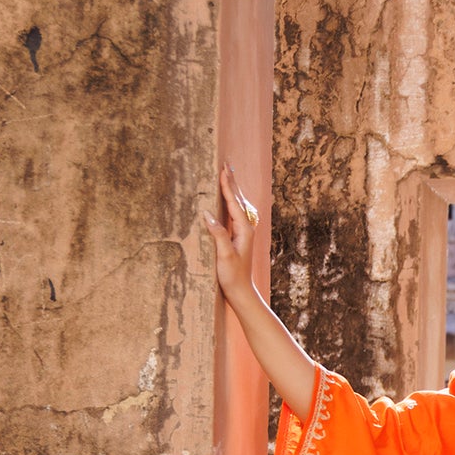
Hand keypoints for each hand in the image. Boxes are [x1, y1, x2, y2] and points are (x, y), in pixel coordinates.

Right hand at [201, 163, 258, 305]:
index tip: (223, 169)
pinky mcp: (237, 236)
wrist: (241, 291)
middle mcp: (246, 228)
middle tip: (226, 164)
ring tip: (226, 174)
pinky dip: (229, 201)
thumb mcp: (224, 256)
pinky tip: (226, 198)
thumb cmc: (232, 276)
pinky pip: (233, 213)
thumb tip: (208, 214)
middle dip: (231, 181)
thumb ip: (218, 234)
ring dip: (231, 189)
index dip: (227, 185)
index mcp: (244, 230)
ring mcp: (242, 232)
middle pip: (238, 199)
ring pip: (237, 205)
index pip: (234, 203)